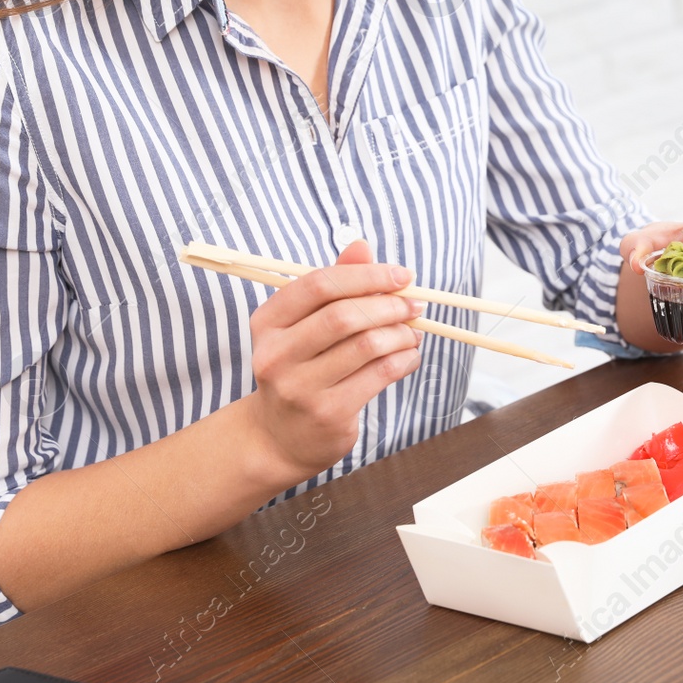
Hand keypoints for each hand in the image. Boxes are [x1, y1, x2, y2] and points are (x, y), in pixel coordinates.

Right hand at [243, 240, 424, 482]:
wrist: (280, 437)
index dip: (367, 275)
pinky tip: (409, 356)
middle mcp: (276, 354)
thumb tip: (362, 245)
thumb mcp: (306, 325)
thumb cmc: (301, 368)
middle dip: (389, 305)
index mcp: (268, 322)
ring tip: (412, 332)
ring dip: (401, 334)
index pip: (319, 284)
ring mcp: (299, 387)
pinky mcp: (327, 413)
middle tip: (414, 305)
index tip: (403, 276)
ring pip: (366, 346)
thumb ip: (334, 284)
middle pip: (344, 315)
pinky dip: (404, 360)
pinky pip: (379, 375)